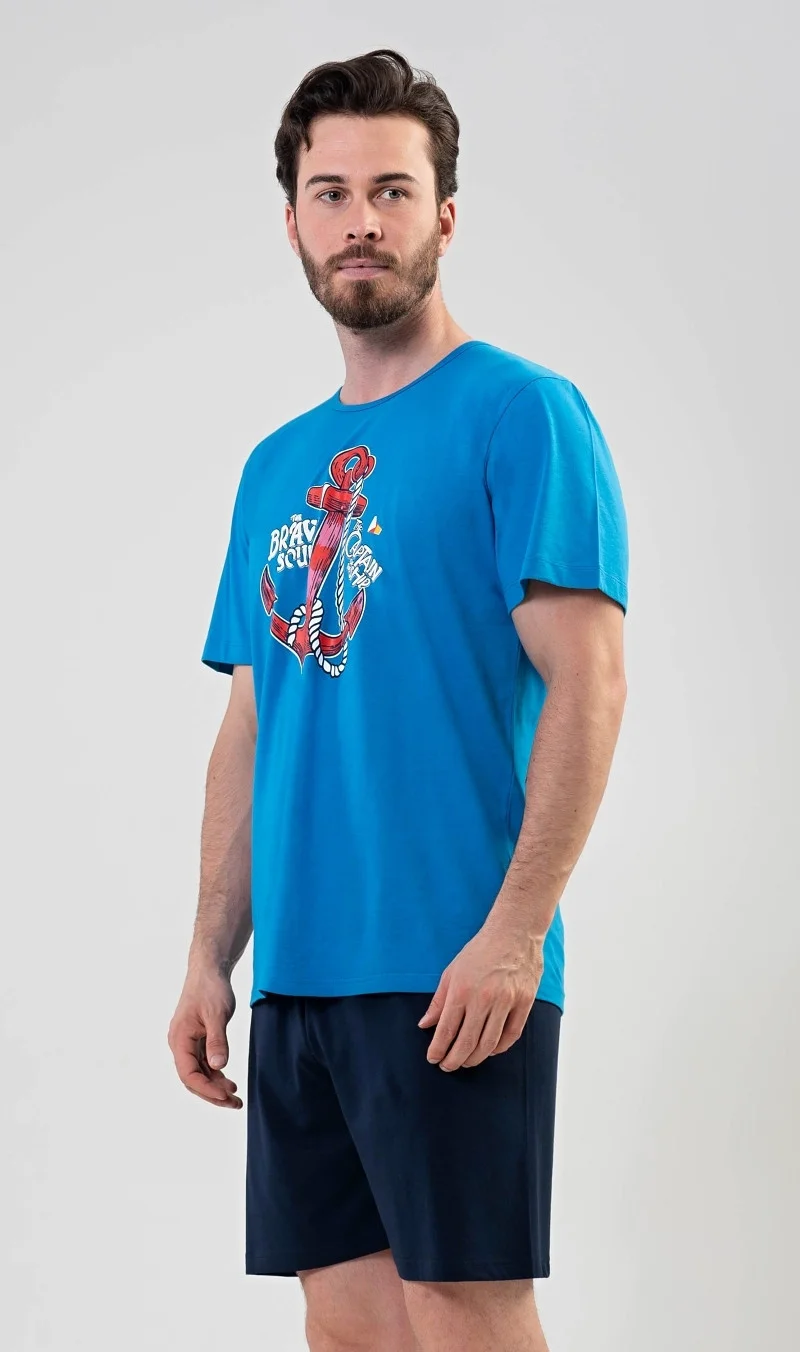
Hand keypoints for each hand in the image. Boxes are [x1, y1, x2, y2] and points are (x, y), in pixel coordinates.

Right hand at [167, 968, 242, 1107]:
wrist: (209, 969)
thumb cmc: (211, 988)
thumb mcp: (217, 1014)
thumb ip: (217, 1040)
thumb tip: (218, 1066)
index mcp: (179, 1039)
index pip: (189, 1074)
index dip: (207, 1089)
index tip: (225, 1096)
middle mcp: (180, 1043)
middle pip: (192, 1078)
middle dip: (212, 1094)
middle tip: (235, 1104)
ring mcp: (188, 1042)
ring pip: (199, 1073)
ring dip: (215, 1086)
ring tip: (235, 1097)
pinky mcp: (197, 1039)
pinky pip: (203, 1063)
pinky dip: (215, 1074)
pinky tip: (228, 1080)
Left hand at [418, 920, 543, 1070]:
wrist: (514, 932)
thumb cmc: (480, 950)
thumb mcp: (452, 971)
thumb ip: (438, 1001)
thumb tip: (425, 1024)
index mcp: (462, 990)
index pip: (446, 1029)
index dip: (438, 1049)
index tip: (433, 1058)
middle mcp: (484, 998)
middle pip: (467, 1042)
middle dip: (454, 1059)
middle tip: (448, 1066)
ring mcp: (506, 1001)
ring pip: (489, 1043)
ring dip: (475, 1058)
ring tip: (466, 1062)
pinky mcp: (524, 1002)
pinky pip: (511, 1035)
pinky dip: (499, 1048)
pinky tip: (489, 1050)